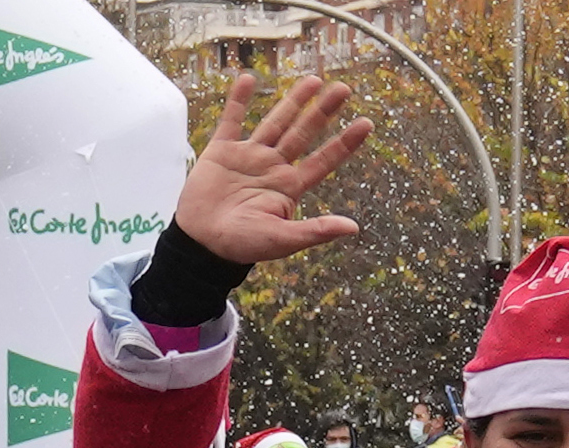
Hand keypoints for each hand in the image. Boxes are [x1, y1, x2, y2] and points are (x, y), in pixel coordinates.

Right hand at [171, 76, 370, 267]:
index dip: (344, 143)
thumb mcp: (283, 239)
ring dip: (294, 101)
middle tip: (344, 89)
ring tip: (314, 80)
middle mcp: (273, 167)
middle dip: (323, 111)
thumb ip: (316, 230)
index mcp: (290, 187)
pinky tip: (248, 79)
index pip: (324, 160)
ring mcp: (249, 157)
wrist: (202, 244)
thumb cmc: (242, 246)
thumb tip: (354, 228)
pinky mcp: (222, 151)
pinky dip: (238, 101)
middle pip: (304, 133)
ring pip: (276, 122)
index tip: (366, 124)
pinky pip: (231, 120)